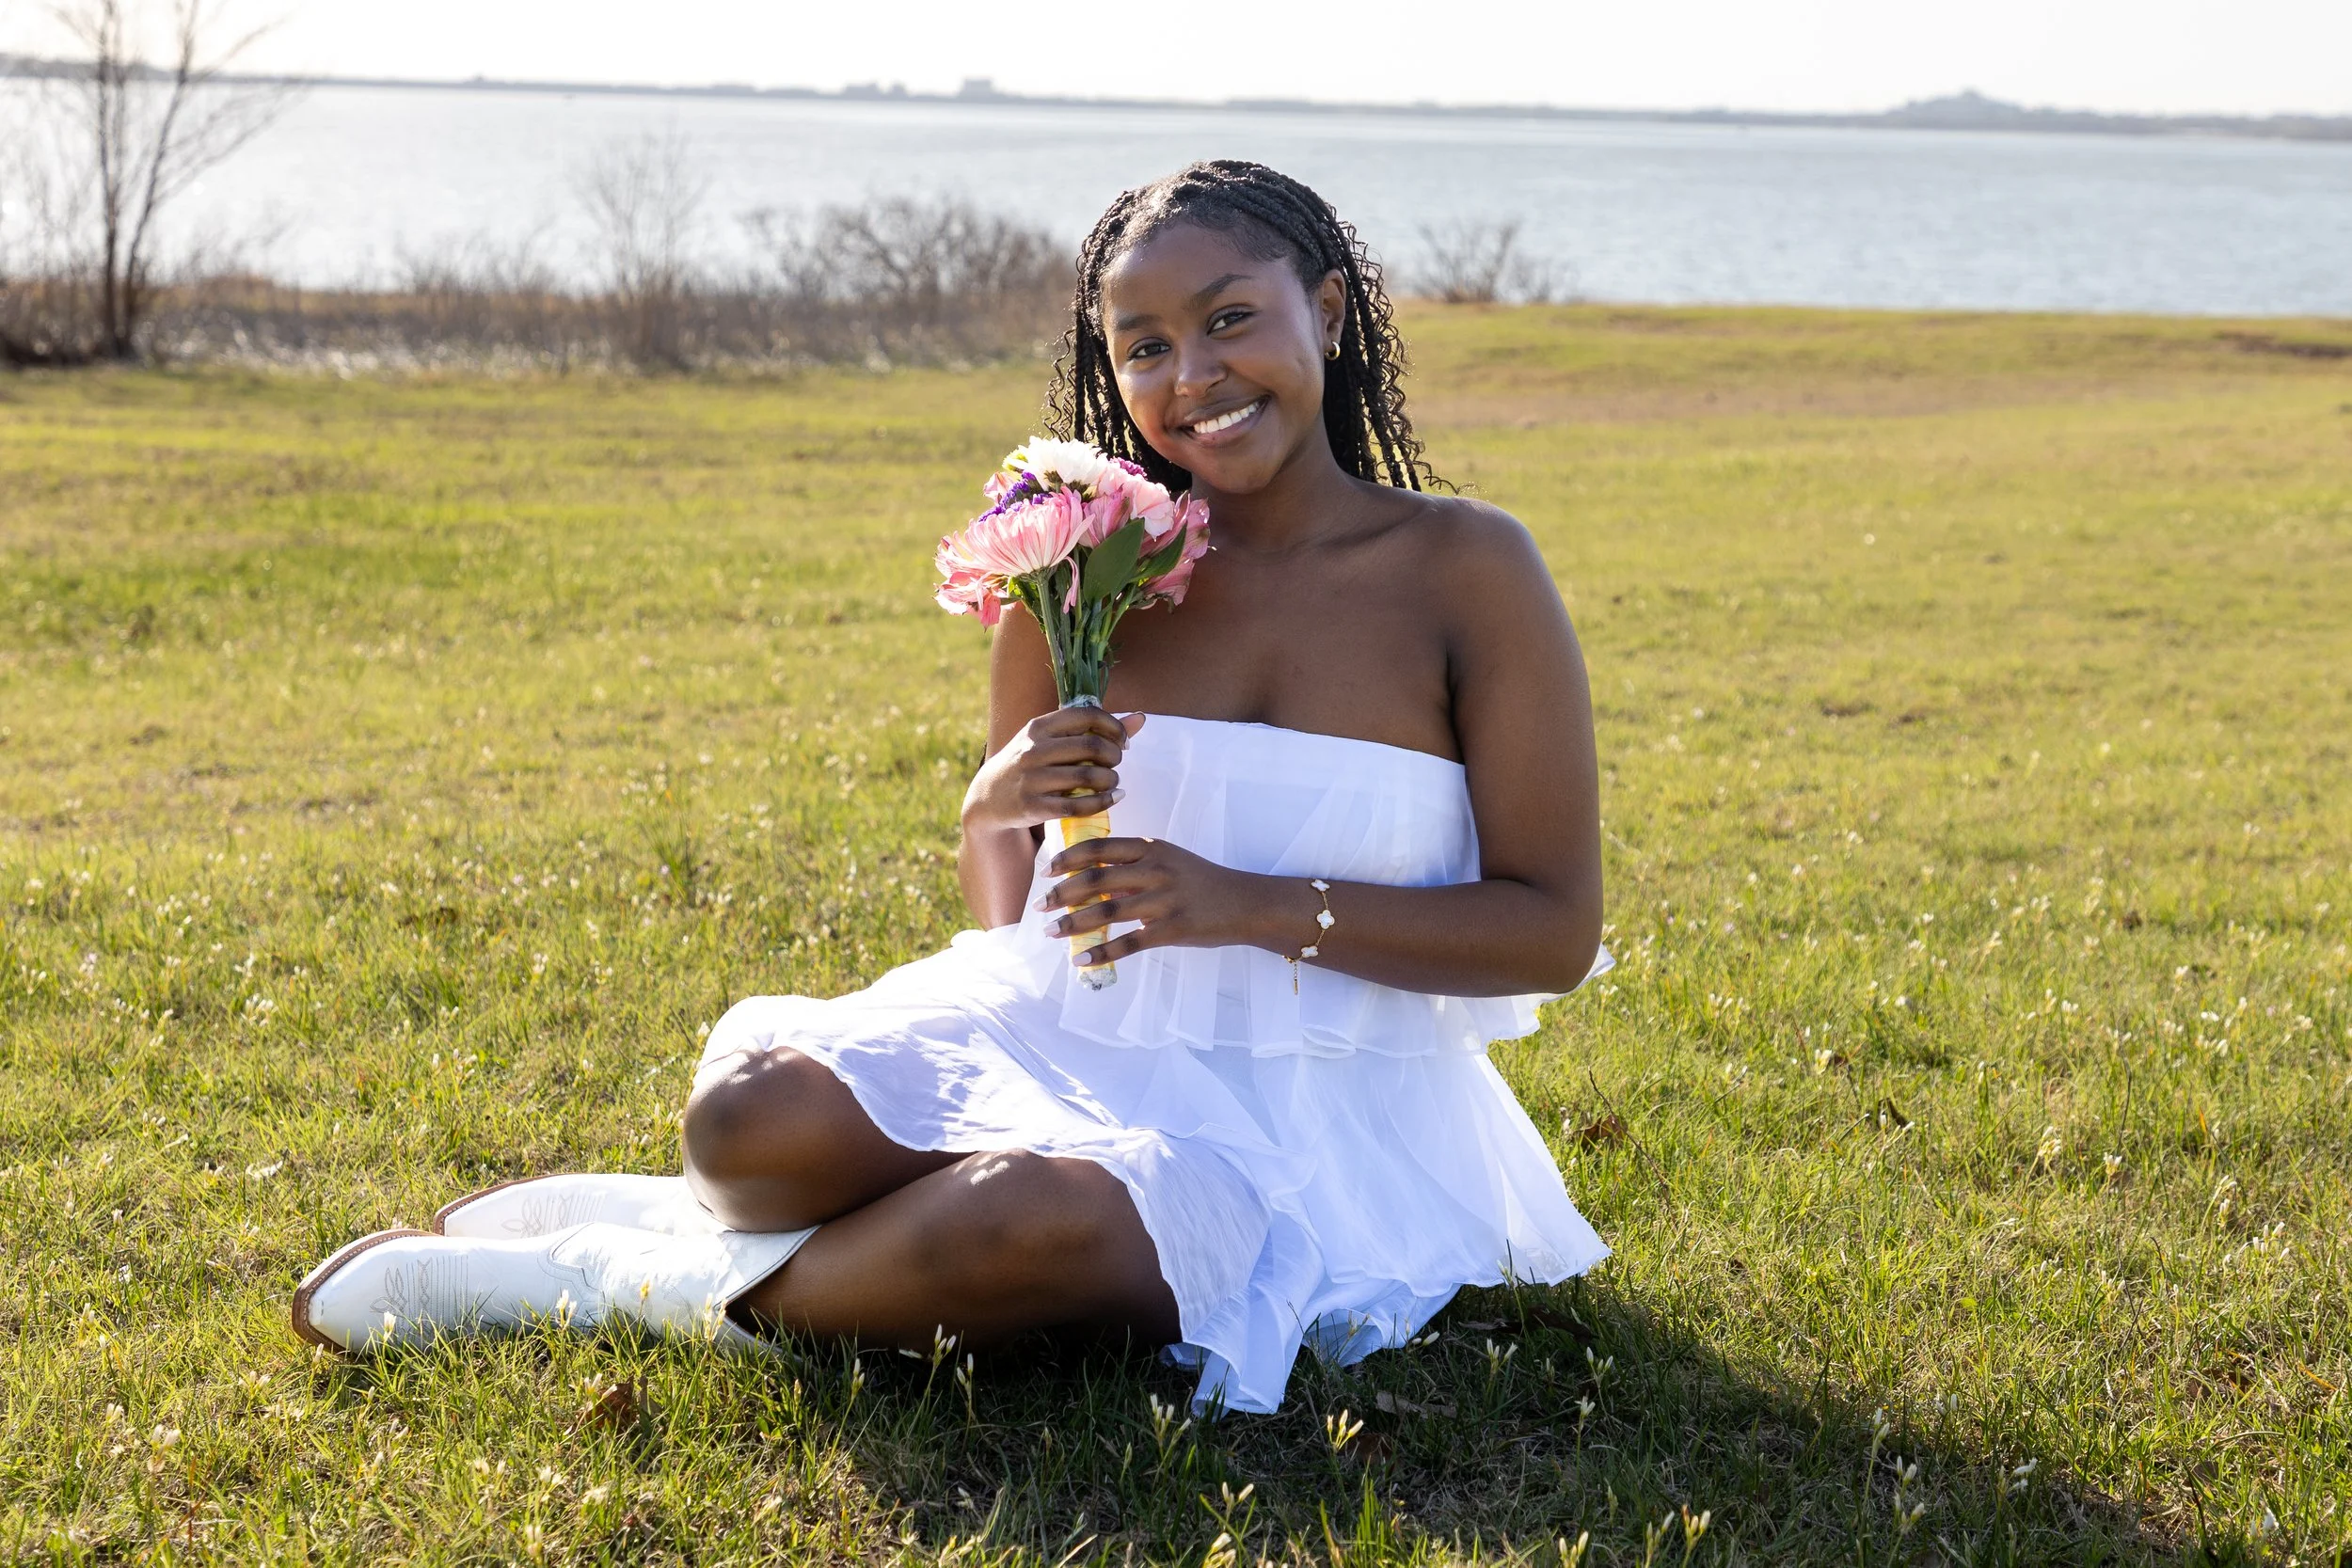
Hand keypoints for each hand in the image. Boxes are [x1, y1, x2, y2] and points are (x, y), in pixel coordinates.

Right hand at [962, 707, 1143, 834]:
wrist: (988, 799)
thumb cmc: (1029, 763)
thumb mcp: (1051, 740)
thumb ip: (1095, 729)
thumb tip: (1141, 718)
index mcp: (1038, 726)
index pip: (1086, 715)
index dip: (1113, 727)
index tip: (1122, 741)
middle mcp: (1032, 749)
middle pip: (1091, 747)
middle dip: (1114, 756)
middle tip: (1116, 764)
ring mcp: (1031, 779)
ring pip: (1088, 777)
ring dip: (1110, 781)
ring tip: (1113, 782)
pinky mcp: (1033, 807)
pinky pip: (1078, 806)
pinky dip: (1103, 803)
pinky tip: (1112, 799)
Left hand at [1039, 835, 1279, 967]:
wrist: (1245, 904)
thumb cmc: (1203, 882)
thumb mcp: (1170, 861)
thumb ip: (1134, 866)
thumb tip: (1093, 880)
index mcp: (1151, 848)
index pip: (1099, 848)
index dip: (1068, 859)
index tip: (1047, 870)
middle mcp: (1155, 871)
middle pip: (1095, 879)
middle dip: (1061, 893)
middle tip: (1040, 905)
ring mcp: (1164, 901)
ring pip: (1106, 912)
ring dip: (1073, 923)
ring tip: (1052, 931)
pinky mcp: (1172, 930)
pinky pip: (1128, 943)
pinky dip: (1102, 952)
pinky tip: (1082, 959)